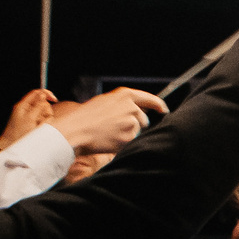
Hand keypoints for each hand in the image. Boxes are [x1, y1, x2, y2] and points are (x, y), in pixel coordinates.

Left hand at [0, 88, 57, 148]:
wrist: (13, 144)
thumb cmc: (18, 132)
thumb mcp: (29, 117)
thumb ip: (37, 105)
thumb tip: (43, 95)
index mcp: (23, 105)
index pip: (36, 93)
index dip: (46, 94)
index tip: (53, 99)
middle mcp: (27, 109)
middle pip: (43, 103)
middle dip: (45, 110)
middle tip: (40, 119)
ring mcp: (31, 116)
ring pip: (45, 111)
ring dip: (45, 118)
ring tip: (38, 125)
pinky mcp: (34, 122)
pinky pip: (44, 119)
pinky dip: (44, 122)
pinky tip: (38, 127)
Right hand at [48, 87, 165, 153]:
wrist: (74, 131)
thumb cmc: (84, 117)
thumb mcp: (104, 102)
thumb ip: (122, 104)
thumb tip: (136, 109)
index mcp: (125, 95)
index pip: (150, 99)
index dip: (158, 105)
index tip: (163, 109)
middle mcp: (132, 107)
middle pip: (143, 119)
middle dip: (134, 124)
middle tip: (114, 127)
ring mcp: (132, 122)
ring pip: (137, 131)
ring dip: (128, 133)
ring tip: (109, 133)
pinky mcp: (130, 137)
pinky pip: (131, 141)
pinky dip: (123, 143)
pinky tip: (109, 140)